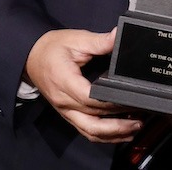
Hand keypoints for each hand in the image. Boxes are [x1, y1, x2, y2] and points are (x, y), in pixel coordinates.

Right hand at [25, 28, 138, 142]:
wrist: (31, 57)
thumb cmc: (52, 48)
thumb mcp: (76, 39)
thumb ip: (99, 41)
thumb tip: (118, 36)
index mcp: (65, 82)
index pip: (90, 98)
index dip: (111, 103)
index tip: (131, 100)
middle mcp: (64, 102)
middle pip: (93, 121)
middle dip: (118, 124)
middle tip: (140, 119)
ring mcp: (65, 111)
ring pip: (90, 132)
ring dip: (113, 134)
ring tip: (134, 128)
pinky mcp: (68, 114)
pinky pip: (86, 131)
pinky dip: (104, 136)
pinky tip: (120, 133)